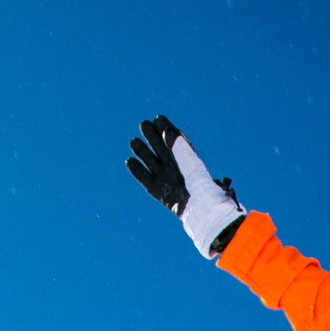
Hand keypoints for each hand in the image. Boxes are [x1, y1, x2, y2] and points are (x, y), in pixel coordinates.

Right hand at [125, 115, 245, 259]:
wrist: (200, 213)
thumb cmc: (200, 188)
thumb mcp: (191, 164)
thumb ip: (180, 148)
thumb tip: (167, 131)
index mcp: (185, 159)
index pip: (173, 140)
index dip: (165, 129)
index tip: (158, 118)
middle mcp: (175, 168)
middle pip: (160, 148)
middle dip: (152, 136)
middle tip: (143, 124)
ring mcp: (166, 179)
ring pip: (150, 161)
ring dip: (142, 151)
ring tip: (133, 141)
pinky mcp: (158, 192)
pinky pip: (145, 179)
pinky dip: (137, 170)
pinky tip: (129, 160)